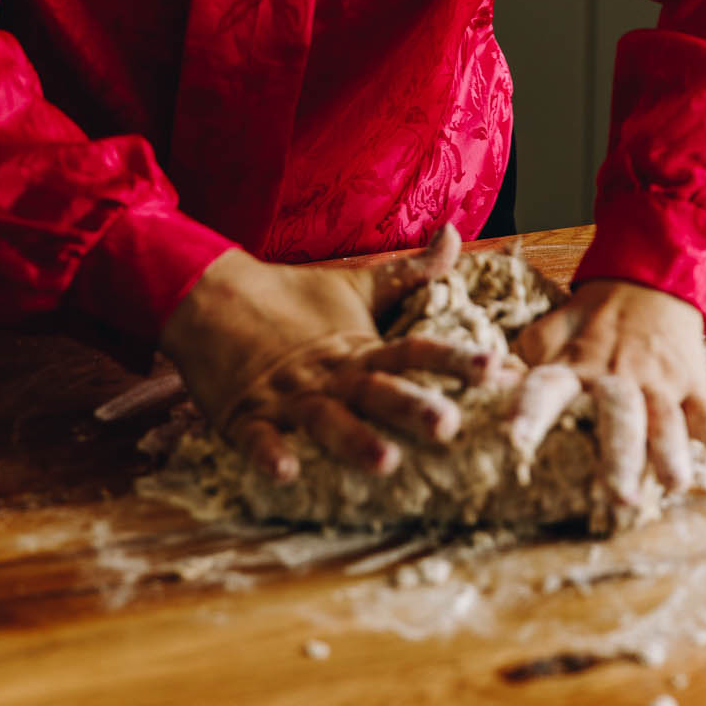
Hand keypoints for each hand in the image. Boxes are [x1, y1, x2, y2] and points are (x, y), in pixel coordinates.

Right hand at [157, 226, 493, 481]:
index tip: (494, 368)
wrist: (211, 295)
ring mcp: (289, 396)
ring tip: (385, 462)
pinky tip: (286, 472)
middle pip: (377, 391)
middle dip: (412, 408)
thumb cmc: (291, 297)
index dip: (453, 359)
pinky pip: (259, 438)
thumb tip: (453, 233)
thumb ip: (408, 273)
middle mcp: (331, 375)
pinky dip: (270, 454)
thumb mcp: (355, 285)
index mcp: (359, 348)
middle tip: (448, 426)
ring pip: (326, 421)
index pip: (414, 351)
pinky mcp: (246, 414)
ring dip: (354, 441)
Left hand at [509, 277, 705, 505]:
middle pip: (618, 416)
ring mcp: (657, 382)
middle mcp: (616, 375)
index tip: (514, 441)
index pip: (548, 388)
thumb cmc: (592, 319)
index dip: (530, 413)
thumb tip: (485, 382)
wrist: (650, 279)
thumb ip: (522, 358)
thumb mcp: (552, 330)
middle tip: (616, 495)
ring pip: (664, 420)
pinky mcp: (690, 385)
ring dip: (670, 452)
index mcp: (576, 364)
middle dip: (618, 455)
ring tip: (673, 484)